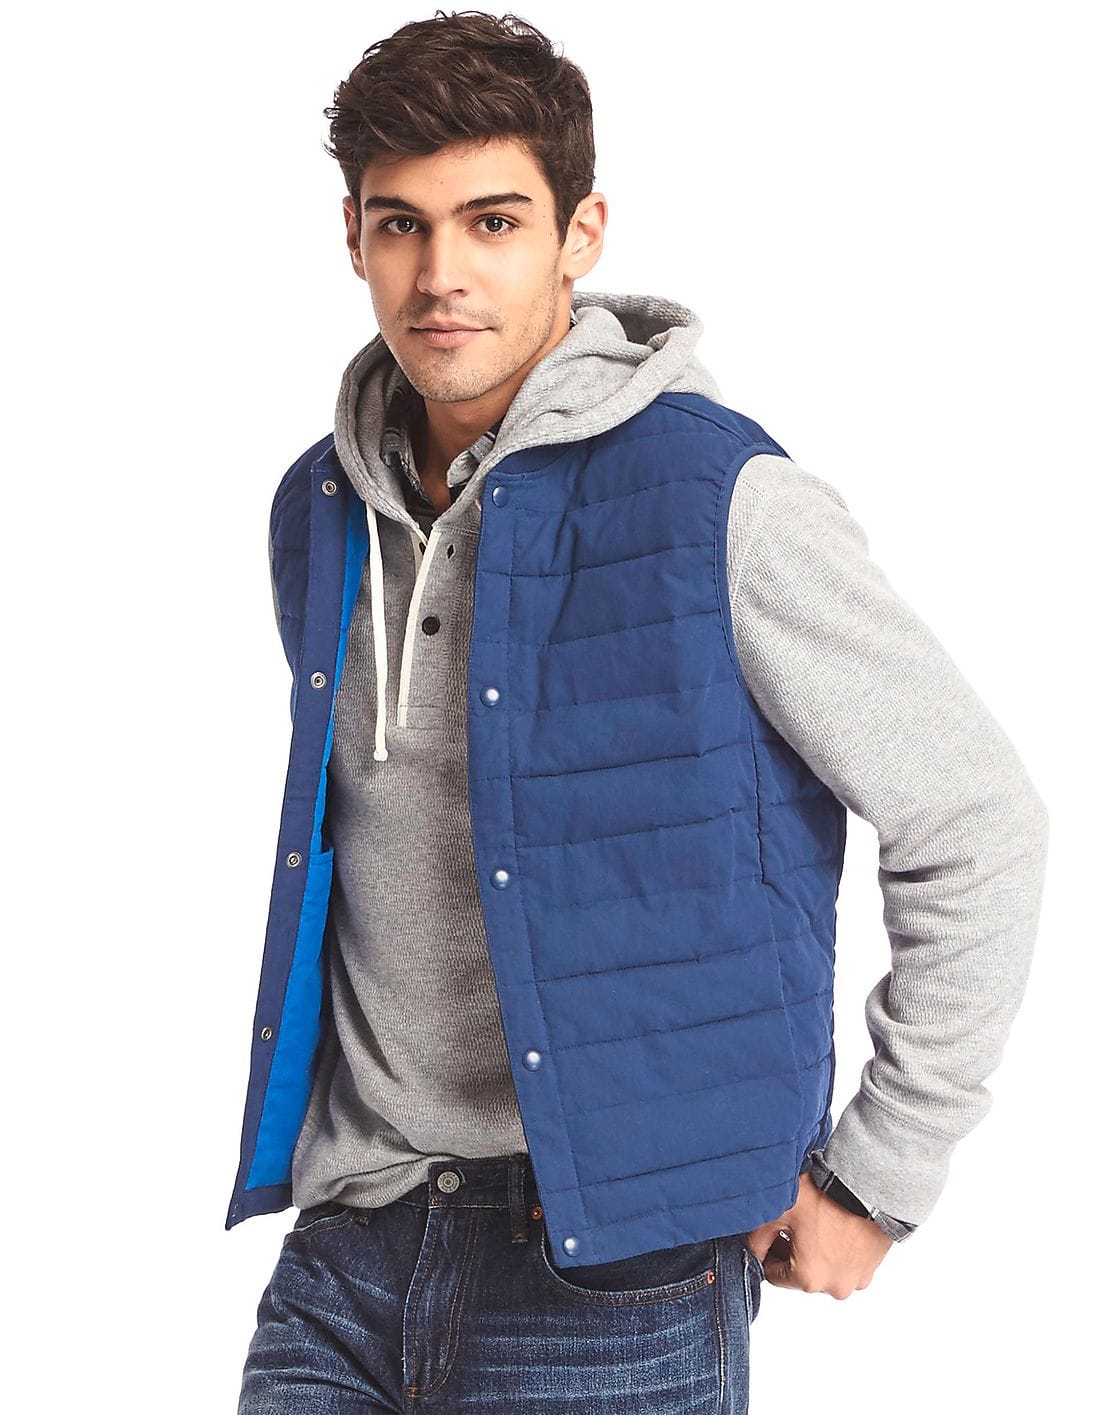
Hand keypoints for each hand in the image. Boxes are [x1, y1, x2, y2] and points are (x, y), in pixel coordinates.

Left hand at [746, 1168, 893, 1299]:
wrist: (868, 1185)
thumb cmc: (827, 1197)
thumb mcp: (780, 1212)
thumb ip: (758, 1238)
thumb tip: (754, 1251)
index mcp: (808, 1279)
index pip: (773, 1274)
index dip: (769, 1252)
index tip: (774, 1235)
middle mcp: (834, 1287)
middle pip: (800, 1273)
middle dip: (794, 1251)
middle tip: (796, 1224)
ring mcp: (856, 1279)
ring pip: (824, 1268)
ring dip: (818, 1252)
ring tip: (818, 1222)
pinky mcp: (871, 1268)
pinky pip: (847, 1263)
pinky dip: (839, 1250)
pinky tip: (836, 1226)